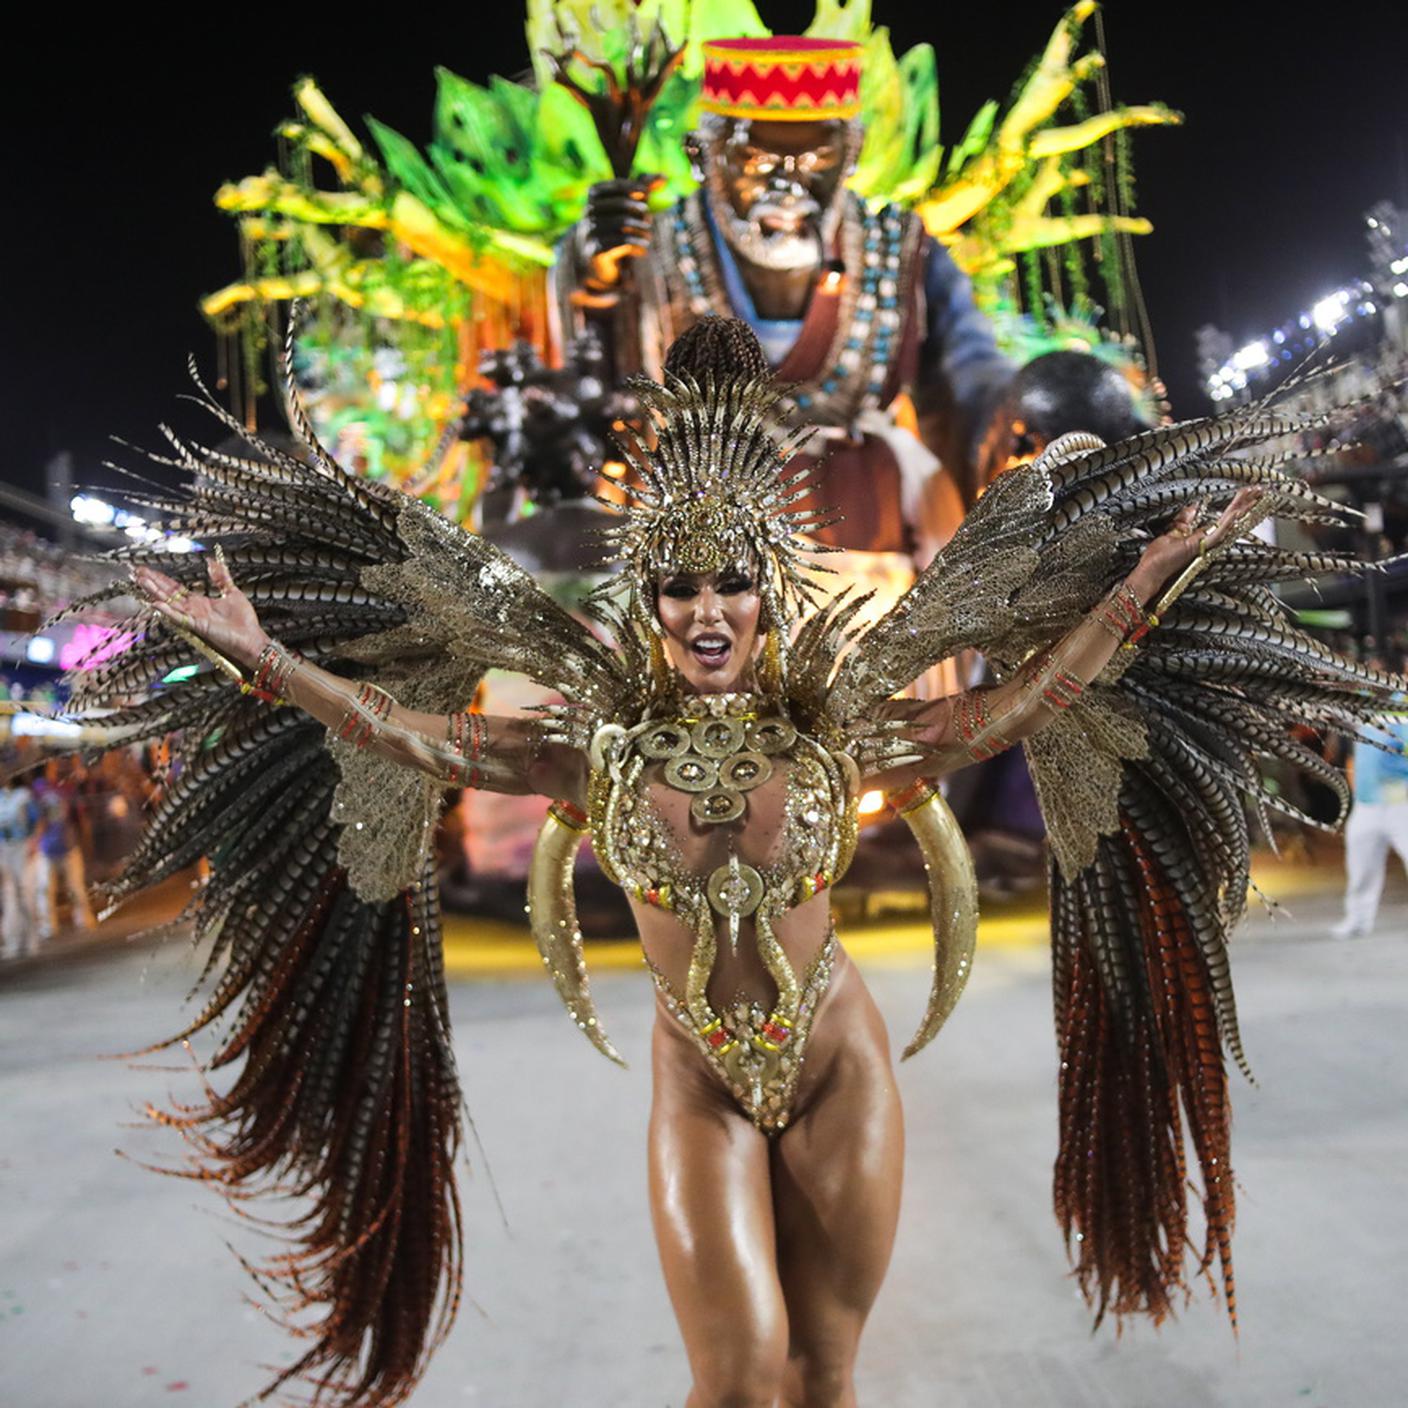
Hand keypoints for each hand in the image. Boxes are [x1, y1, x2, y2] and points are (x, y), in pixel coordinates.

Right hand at [131, 557, 268, 669]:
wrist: (253, 639)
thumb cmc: (244, 621)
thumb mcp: (232, 592)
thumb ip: (221, 577)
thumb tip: (212, 561)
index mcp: (199, 602)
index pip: (174, 588)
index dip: (160, 578)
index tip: (146, 569)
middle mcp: (192, 610)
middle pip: (167, 594)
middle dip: (152, 583)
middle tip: (135, 572)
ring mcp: (193, 618)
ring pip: (169, 603)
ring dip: (155, 593)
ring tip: (141, 582)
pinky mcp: (198, 627)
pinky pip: (180, 618)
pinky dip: (168, 611)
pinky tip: (156, 604)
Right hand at [581, 176, 660, 287]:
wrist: (598, 258)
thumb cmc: (616, 225)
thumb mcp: (628, 206)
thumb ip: (644, 190)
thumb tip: (664, 177)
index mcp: (594, 195)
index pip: (616, 185)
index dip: (632, 186)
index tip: (646, 192)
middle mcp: (588, 210)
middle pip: (619, 204)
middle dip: (638, 210)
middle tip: (649, 219)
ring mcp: (589, 229)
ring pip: (620, 223)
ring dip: (639, 228)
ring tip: (649, 236)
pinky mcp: (594, 248)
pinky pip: (619, 241)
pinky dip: (635, 243)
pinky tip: (644, 247)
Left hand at [1128, 488, 1264, 600]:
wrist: (1151, 573)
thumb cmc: (1159, 558)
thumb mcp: (1173, 532)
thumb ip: (1185, 520)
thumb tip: (1193, 507)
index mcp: (1204, 537)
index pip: (1225, 517)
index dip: (1236, 504)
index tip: (1247, 492)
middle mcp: (1208, 541)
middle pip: (1231, 519)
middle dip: (1245, 503)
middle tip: (1259, 489)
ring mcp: (1206, 545)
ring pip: (1228, 523)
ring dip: (1241, 507)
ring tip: (1254, 494)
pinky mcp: (1200, 547)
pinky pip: (1218, 533)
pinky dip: (1227, 522)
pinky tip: (1237, 512)